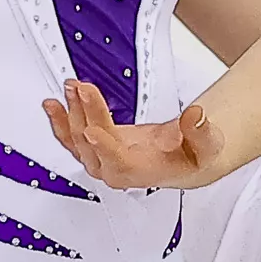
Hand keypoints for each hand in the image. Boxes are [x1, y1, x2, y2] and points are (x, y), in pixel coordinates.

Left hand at [41, 81, 223, 192]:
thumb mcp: (208, 146)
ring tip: (69, 88)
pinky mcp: (94, 147)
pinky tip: (53, 105)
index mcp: (141, 172)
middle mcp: (116, 169)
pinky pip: (71, 137)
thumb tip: (195, 115)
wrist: (181, 161)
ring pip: (77, 140)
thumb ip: (202, 132)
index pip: (118, 161)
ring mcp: (101, 159)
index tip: (94, 130)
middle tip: (82, 89)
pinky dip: (60, 121)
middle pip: (93, 143)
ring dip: (70, 114)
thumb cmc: (192, 157)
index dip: (106, 147)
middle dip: (85, 114)